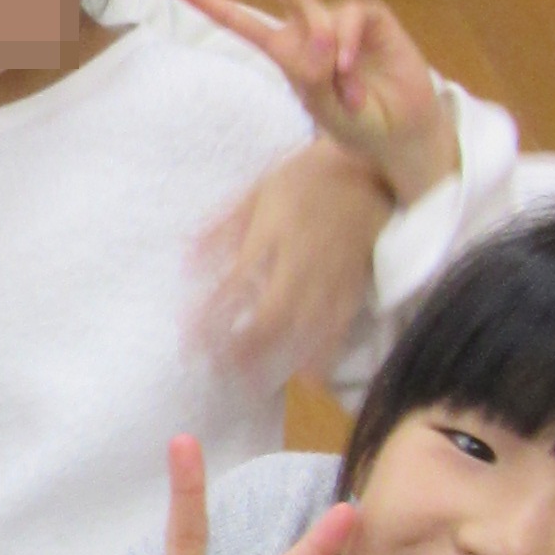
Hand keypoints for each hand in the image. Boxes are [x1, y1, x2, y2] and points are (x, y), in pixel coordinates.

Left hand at [165, 0, 459, 210]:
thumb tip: (322, 34)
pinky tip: (352, 70)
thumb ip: (316, 73)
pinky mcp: (371, 17)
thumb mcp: (325, 108)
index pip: (238, 19)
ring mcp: (340, 19)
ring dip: (334, 62)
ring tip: (349, 93)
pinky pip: (352, 19)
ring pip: (322, 19)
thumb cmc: (357, 121)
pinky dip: (349, 45)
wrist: (402, 131)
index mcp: (284, 49)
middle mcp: (308, 27)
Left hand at [195, 137, 388, 380]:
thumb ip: (222, 229)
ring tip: (249, 386)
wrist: (370, 168)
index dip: (210, 318)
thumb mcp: (256, 192)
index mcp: (271, 235)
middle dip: (240, 349)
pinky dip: (325, 356)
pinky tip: (309, 381)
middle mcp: (301, 262)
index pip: (234, 287)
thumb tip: (184, 261)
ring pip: (302, 329)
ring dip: (275, 359)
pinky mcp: (356, 287)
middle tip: (215, 372)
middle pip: (269, 317)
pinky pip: (340, 327)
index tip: (188, 341)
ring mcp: (331, 278)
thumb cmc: (306, 178)